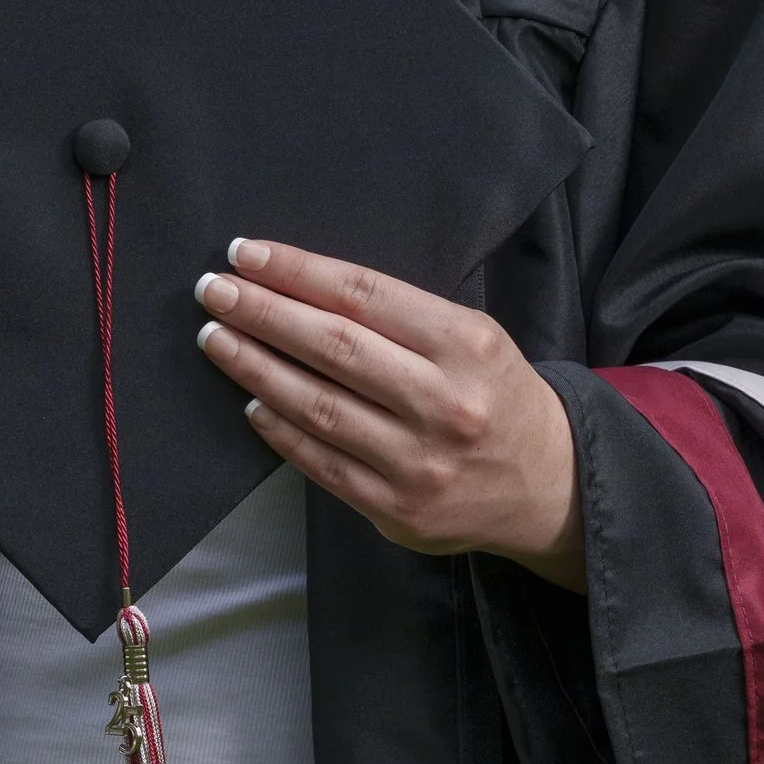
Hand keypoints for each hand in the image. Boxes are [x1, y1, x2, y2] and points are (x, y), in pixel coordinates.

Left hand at [195, 239, 583, 590]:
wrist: (550, 486)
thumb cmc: (497, 396)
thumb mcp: (475, 339)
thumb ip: (403, 319)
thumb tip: (301, 289)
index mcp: (467, 345)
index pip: (364, 295)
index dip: (297, 272)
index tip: (247, 254)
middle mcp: (445, 403)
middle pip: (334, 347)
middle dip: (263, 313)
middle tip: (213, 291)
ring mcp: (419, 462)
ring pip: (320, 407)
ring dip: (256, 369)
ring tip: (218, 340)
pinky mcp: (397, 509)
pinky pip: (323, 464)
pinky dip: (280, 430)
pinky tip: (251, 402)